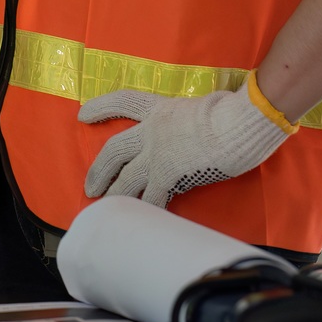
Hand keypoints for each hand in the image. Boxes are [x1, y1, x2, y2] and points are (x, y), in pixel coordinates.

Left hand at [79, 82, 290, 206]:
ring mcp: (158, 154)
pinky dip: (147, 209)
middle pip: (114, 150)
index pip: (123, 102)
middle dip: (99, 169)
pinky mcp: (169, 174)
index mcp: (159, 109)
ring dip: (114, 195)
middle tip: (90, 186)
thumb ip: (189, 117)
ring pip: (126, 179)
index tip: (82, 115)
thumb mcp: (202, 105)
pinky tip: (144, 220)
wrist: (239, 122)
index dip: (101, 107)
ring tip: (106, 208)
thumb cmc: (231, 111)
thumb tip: (196, 122)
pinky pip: (152, 197)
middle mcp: (151, 131)